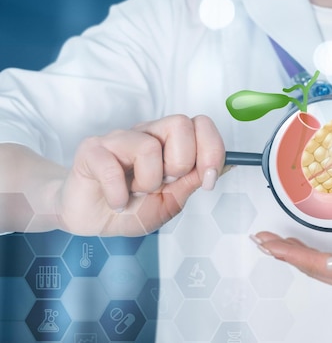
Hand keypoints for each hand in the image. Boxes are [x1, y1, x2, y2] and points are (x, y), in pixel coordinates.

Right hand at [56, 114, 224, 235]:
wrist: (93, 219)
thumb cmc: (133, 207)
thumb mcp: (172, 201)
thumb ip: (194, 181)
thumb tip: (228, 165)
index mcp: (170, 142)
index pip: (201, 124)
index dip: (212, 150)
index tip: (207, 181)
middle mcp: (147, 134)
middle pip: (180, 123)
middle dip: (181, 163)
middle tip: (164, 183)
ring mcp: (119, 139)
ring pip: (149, 146)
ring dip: (147, 182)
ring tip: (136, 193)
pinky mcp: (92, 150)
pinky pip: (112, 167)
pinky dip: (119, 194)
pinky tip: (117, 202)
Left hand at [253, 221, 331, 297]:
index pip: (315, 264)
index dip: (288, 252)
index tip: (267, 241)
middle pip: (310, 268)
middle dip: (282, 254)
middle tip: (260, 239)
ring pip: (316, 268)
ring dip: (293, 255)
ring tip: (272, 243)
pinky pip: (326, 266)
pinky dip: (308, 256)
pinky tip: (302, 248)